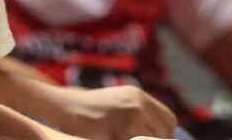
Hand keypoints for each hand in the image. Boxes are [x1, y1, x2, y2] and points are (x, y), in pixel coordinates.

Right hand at [55, 85, 176, 139]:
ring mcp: (127, 115)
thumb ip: (138, 117)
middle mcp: (137, 103)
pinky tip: (111, 138)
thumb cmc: (87, 112)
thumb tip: (160, 137)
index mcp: (138, 96)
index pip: (169, 120)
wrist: (62, 106)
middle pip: (162, 133)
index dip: (164, 134)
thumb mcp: (118, 105)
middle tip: (133, 139)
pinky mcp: (115, 127)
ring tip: (118, 137)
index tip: (153, 139)